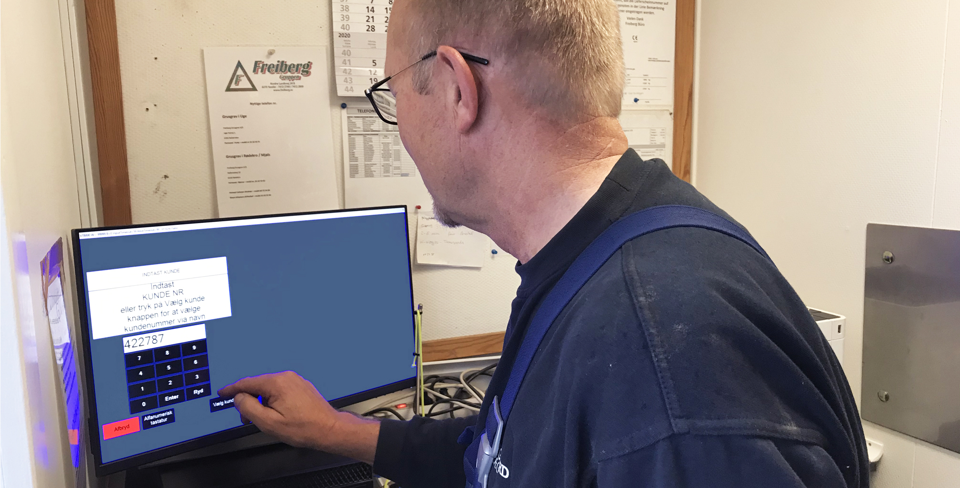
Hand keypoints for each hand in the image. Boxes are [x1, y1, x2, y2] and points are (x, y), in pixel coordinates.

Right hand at [217, 371, 379, 461]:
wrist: (328, 429)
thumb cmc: (303, 428)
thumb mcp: (268, 422)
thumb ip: (248, 408)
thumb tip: (239, 397)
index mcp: (277, 383)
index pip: (247, 383)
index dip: (232, 389)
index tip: (222, 392)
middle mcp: (287, 377)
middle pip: (258, 385)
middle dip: (249, 401)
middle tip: (246, 419)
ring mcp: (295, 381)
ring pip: (269, 389)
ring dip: (262, 402)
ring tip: (264, 420)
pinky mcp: (301, 387)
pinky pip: (280, 391)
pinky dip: (273, 401)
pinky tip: (276, 414)